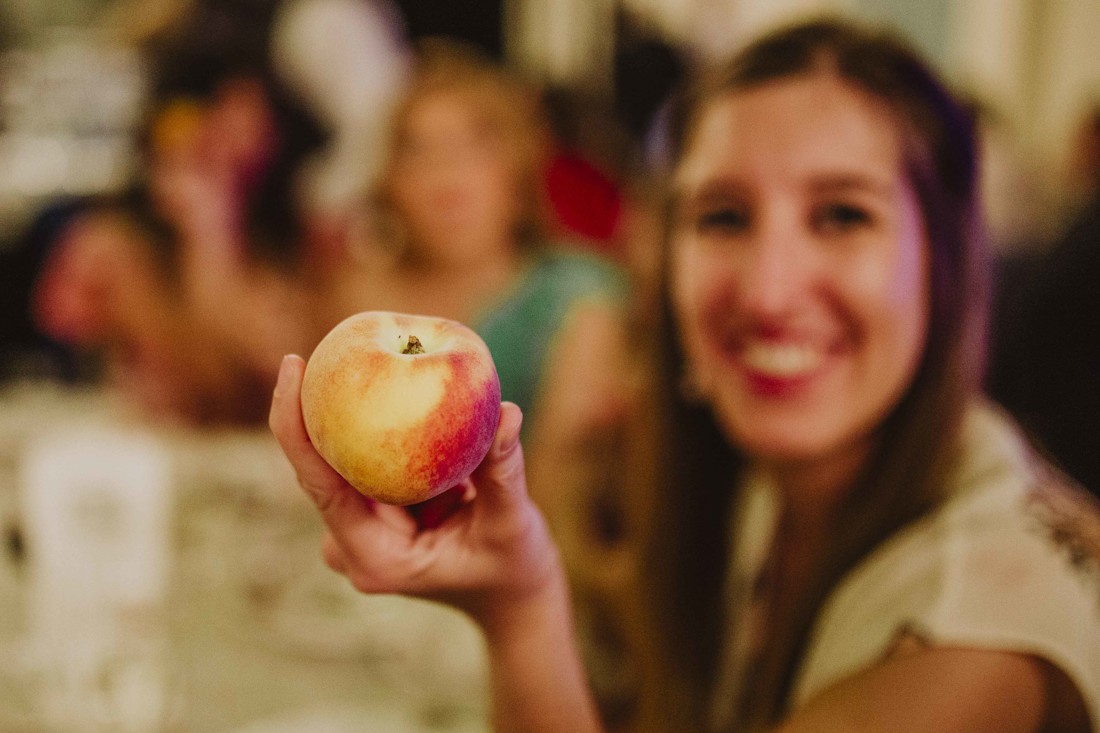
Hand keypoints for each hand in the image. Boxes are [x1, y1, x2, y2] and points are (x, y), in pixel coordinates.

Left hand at [268, 354, 560, 624]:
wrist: (510, 596)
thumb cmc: (513, 566)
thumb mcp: (513, 521)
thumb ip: (504, 470)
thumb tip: (505, 411)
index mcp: (375, 558)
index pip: (320, 484)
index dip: (294, 425)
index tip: (291, 365)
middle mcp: (356, 545)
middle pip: (320, 465)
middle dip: (322, 403)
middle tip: (338, 338)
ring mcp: (361, 532)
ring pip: (343, 460)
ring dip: (358, 414)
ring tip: (370, 355)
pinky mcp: (373, 515)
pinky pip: (366, 460)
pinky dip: (379, 426)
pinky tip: (390, 383)